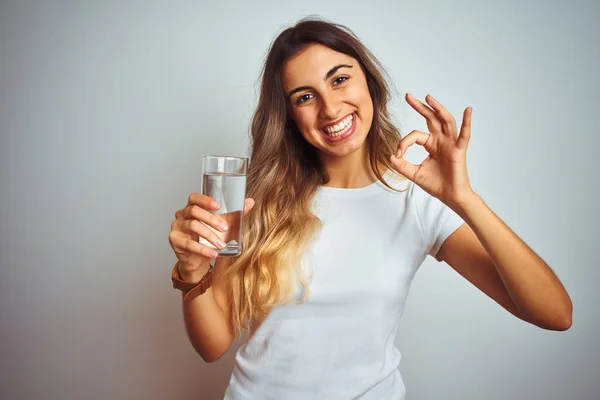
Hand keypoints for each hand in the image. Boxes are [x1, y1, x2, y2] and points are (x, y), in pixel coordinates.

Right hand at [168, 194, 254, 276]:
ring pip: (192, 226)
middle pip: (194, 211)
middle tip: (225, 228)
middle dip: (211, 219)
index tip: (218, 206)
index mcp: (192, 207)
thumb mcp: (221, 225)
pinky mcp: (175, 240)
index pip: (194, 197)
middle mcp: (181, 215)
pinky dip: (203, 249)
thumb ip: (234, 214)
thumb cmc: (208, 237)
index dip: (205, 200)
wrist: (197, 259)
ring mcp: (176, 227)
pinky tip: (213, 254)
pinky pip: (189, 244)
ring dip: (209, 235)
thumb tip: (250, 201)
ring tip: (222, 245)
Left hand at [390, 93, 474, 208]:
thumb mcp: (414, 174)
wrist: (450, 196)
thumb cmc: (436, 184)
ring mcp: (451, 143)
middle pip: (430, 119)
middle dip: (420, 107)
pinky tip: (468, 111)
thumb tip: (390, 156)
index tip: (398, 154)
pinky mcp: (459, 150)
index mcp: (431, 144)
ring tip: (428, 97)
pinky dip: (467, 122)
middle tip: (408, 96)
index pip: (415, 135)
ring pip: (445, 121)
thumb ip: (402, 165)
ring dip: (437, 108)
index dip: (404, 142)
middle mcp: (441, 141)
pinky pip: (464, 134)